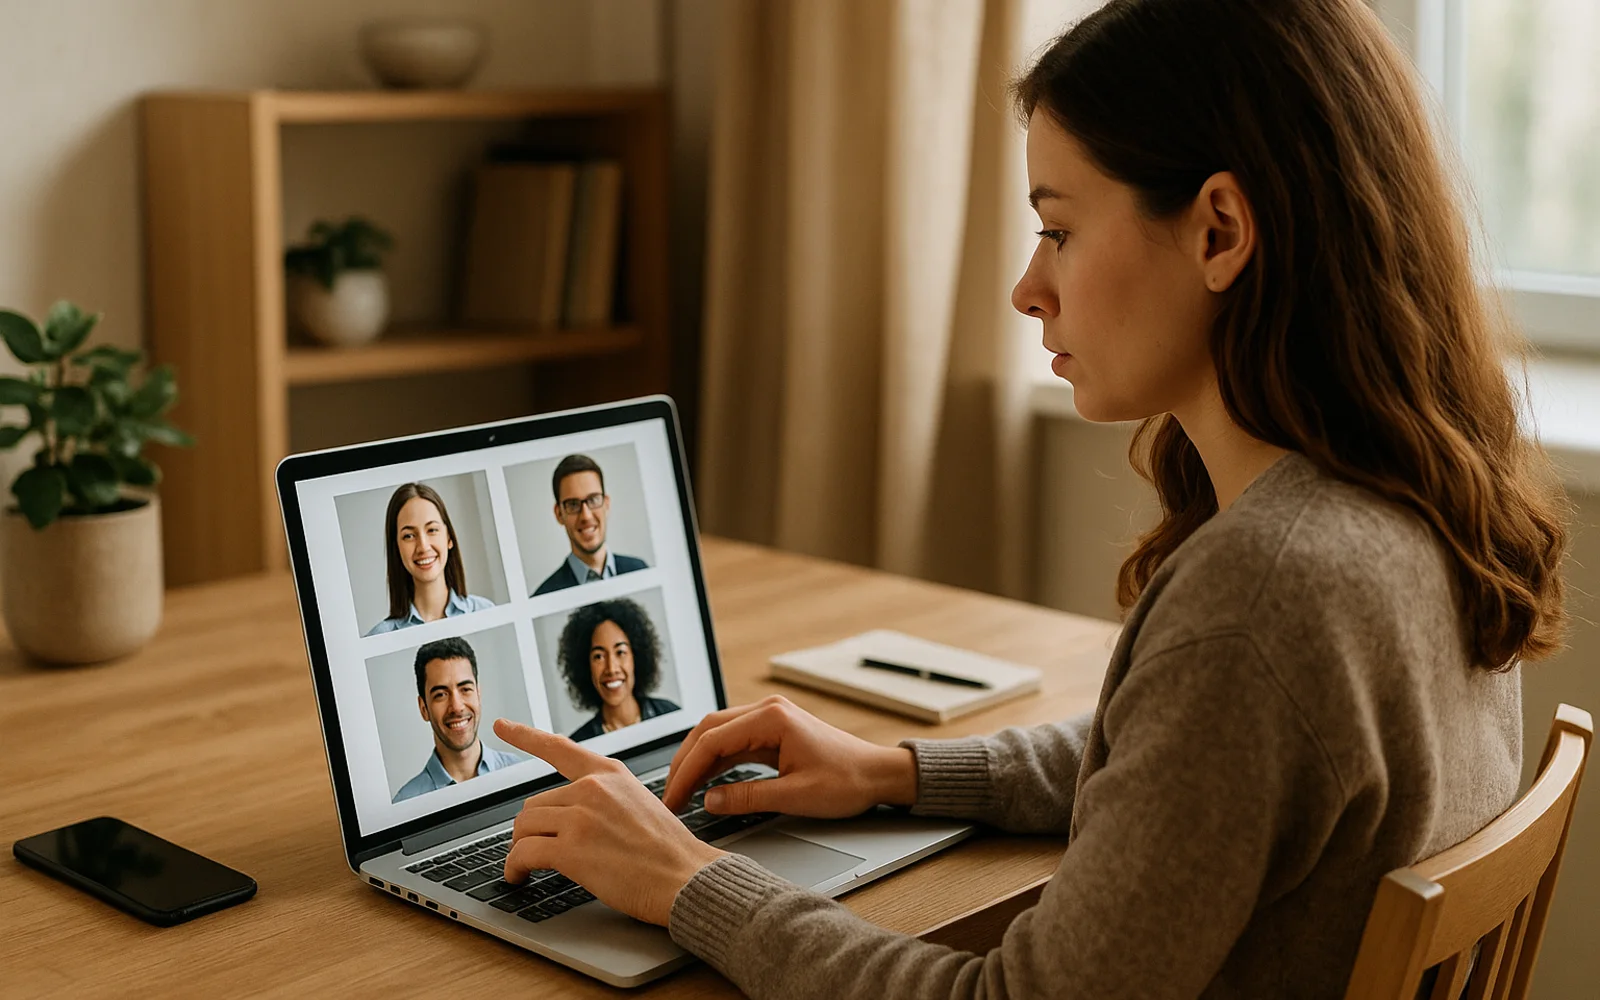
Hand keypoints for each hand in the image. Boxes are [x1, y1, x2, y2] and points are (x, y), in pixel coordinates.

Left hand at [493, 719, 724, 926]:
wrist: (686, 878)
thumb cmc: (667, 851)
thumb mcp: (638, 802)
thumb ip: (603, 798)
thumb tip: (566, 814)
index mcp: (609, 773)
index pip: (558, 748)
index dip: (524, 736)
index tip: (502, 725)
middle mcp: (592, 788)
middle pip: (533, 804)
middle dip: (532, 830)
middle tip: (538, 852)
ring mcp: (580, 817)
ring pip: (523, 828)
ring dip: (520, 850)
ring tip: (526, 867)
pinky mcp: (571, 849)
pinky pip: (523, 854)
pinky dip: (514, 868)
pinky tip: (518, 877)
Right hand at [661, 695, 917, 817]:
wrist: (877, 774)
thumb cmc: (847, 781)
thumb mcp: (795, 796)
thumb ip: (748, 798)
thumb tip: (709, 801)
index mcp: (772, 719)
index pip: (712, 740)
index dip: (686, 771)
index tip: (673, 798)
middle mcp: (767, 710)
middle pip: (708, 730)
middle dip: (684, 763)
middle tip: (669, 796)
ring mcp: (769, 719)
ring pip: (717, 734)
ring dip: (697, 761)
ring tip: (680, 792)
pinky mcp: (772, 731)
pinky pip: (734, 743)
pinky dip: (715, 762)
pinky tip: (704, 783)